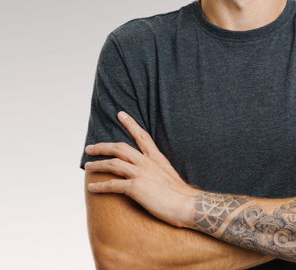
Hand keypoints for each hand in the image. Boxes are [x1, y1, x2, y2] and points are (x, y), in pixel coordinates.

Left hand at [85, 112, 196, 227]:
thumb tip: (150, 171)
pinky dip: (99, 186)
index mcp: (156, 158)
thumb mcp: (169, 173)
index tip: (121, 114)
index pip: (142, 135)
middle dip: (103, 146)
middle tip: (89, 147)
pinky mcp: (136, 187)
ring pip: (113, 164)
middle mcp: (147, 162)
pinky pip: (112, 185)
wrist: (186, 204)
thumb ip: (158, 168)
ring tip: (87, 166)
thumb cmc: (179, 193)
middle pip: (120, 148)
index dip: (130, 124)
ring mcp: (141, 174)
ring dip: (97, 164)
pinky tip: (91, 187)